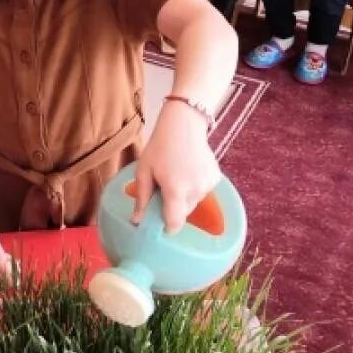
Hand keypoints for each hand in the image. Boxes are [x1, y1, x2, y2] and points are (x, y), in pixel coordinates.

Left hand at [131, 100, 220, 233]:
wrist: (183, 125)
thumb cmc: (159, 147)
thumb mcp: (144, 171)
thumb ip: (142, 198)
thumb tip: (136, 221)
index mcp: (176, 190)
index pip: (175, 223)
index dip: (167, 227)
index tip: (159, 223)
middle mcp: (195, 190)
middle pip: (183, 213)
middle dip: (173, 207)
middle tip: (163, 189)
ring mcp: (208, 184)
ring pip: (193, 203)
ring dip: (184, 197)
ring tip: (176, 176)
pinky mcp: (215, 178)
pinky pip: (202, 192)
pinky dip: (194, 187)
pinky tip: (188, 171)